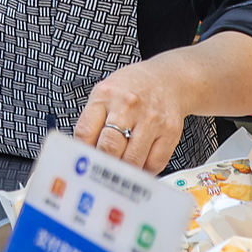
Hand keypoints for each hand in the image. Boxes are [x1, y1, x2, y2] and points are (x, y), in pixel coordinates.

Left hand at [74, 58, 190, 171]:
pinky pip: (154, 163)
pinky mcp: (170, 132)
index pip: (85, 132)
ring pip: (132, 160)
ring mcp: (151, 119)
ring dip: (124, 171)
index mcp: (105, 96)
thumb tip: (82, 152)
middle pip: (109, 148)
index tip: (81, 162)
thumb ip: (92, 120)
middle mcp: (127, 106)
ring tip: (119, 171)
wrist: (167, 79)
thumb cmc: (131, 89)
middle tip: (100, 172)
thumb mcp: (104, 94)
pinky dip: (144, 171)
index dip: (81, 153)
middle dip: (102, 165)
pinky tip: (139, 165)